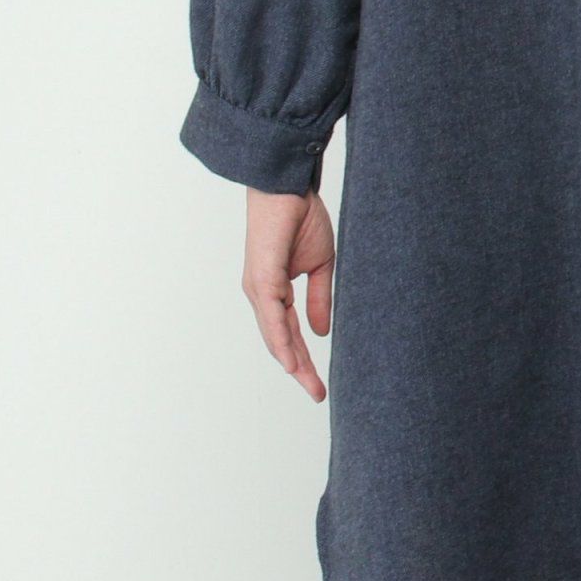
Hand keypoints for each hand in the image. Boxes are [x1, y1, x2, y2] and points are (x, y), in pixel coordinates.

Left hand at [242, 188, 334, 400]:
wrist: (289, 186)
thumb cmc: (301, 217)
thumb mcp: (320, 265)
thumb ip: (319, 299)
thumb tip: (320, 333)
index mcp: (275, 292)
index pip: (290, 333)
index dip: (304, 359)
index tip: (319, 383)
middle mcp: (262, 295)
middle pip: (280, 342)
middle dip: (300, 369)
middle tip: (318, 394)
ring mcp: (259, 287)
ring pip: (275, 334)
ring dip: (292, 362)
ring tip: (309, 384)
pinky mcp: (263, 277)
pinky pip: (273, 315)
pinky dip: (281, 338)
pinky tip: (290, 359)